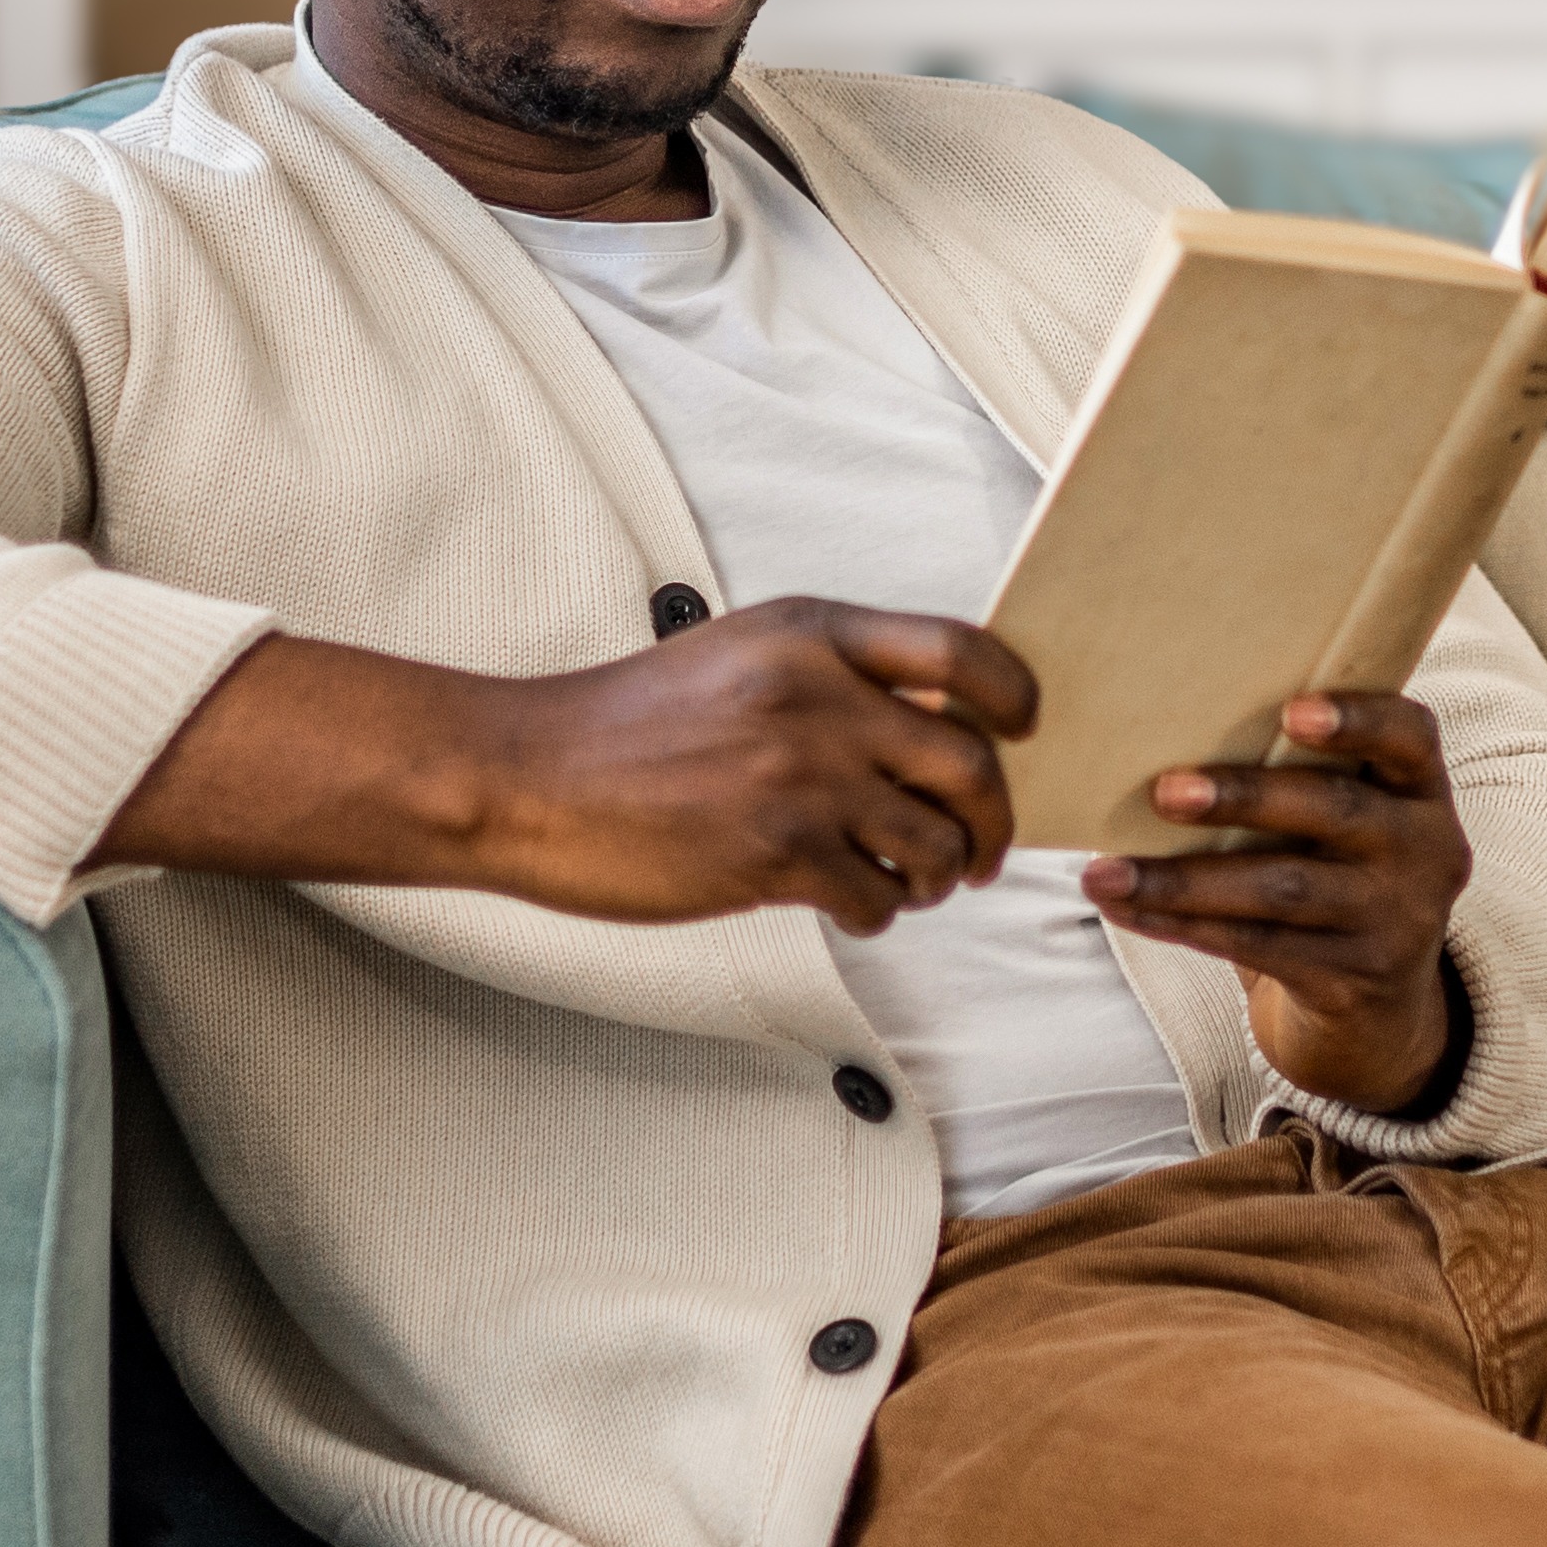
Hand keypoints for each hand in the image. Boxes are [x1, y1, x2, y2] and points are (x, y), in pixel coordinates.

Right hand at [461, 599, 1032, 931]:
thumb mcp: (738, 658)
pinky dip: (876, 912)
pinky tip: (846, 905)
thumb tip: (928, 725)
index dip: (1015, 697)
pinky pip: (877, 898)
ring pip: (935, 844)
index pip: (963, 652)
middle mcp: (819, 697)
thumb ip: (830, 674)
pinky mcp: (775, 855)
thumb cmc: (624, 728)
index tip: (1021, 732)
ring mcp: (800, 778)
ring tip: (903, 883)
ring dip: (934, 877)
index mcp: (811, 634)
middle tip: (977, 852)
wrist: (525, 778)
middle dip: (992, 821)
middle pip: (972, 763)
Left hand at [1081, 691, 1467, 1115]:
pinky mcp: (1352, 979)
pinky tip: (1126, 909)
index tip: (1293, 712)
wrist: (1378, 1011)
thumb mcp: (1347, 827)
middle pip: (1334, 809)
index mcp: (1421, 792)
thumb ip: (1299, 777)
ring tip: (1105, 873)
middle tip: (1165, 792)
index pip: (1410, 736)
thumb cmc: (1333, 877)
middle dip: (1245, 797)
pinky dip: (1182, 925)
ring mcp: (1395, 921)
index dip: (1358, 719)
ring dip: (1185, 880)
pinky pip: (1255, 946)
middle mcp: (1424, 852)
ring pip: (1281, 890)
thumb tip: (1161, 733)